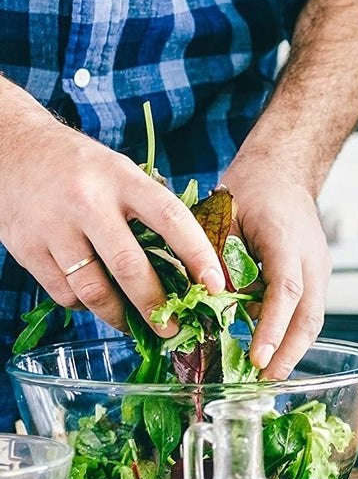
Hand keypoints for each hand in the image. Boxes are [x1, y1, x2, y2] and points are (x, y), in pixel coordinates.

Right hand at [0, 104, 224, 334]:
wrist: (11, 149)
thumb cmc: (81, 167)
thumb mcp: (121, 172)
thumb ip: (150, 210)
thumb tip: (193, 263)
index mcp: (122, 179)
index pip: (171, 218)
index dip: (198, 254)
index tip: (216, 285)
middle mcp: (88, 202)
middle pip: (129, 266)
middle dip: (156, 305)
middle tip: (173, 329)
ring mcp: (54, 227)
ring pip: (93, 289)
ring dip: (120, 317)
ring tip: (137, 327)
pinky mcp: (27, 248)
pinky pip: (64, 293)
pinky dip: (86, 306)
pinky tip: (97, 302)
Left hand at [218, 156, 330, 379]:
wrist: (284, 172)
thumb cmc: (252, 189)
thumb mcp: (223, 216)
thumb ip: (217, 258)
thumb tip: (207, 302)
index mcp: (287, 240)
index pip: (286, 290)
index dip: (273, 326)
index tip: (259, 356)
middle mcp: (312, 258)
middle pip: (310, 314)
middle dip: (290, 352)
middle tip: (266, 381)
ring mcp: (319, 268)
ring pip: (313, 317)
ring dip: (293, 348)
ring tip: (268, 374)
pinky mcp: (316, 276)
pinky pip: (308, 309)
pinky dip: (291, 332)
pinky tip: (270, 348)